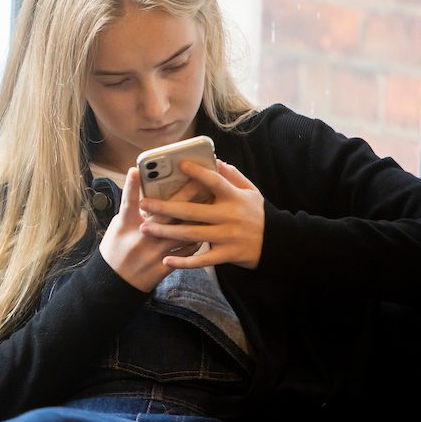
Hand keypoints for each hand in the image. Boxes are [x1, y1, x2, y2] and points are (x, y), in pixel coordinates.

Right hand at [98, 167, 201, 291]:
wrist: (114, 283)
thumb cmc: (116, 249)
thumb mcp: (118, 227)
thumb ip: (133, 211)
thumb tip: (149, 194)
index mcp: (126, 226)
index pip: (128, 202)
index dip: (132, 186)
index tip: (136, 170)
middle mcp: (141, 238)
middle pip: (166, 213)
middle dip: (184, 196)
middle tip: (200, 180)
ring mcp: (153, 253)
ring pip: (182, 232)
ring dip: (198, 218)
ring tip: (212, 205)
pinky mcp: (163, 267)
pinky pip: (186, 252)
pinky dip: (195, 240)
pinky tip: (203, 231)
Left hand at [137, 159, 264, 269]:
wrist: (276, 243)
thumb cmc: (257, 214)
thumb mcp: (250, 191)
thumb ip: (233, 176)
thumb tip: (215, 160)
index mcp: (234, 198)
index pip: (214, 182)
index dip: (198, 173)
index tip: (179, 165)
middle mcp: (229, 216)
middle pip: (192, 211)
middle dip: (165, 208)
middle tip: (144, 205)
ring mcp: (227, 237)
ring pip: (191, 235)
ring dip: (166, 232)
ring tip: (145, 228)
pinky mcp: (226, 254)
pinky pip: (202, 259)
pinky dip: (184, 261)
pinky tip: (167, 259)